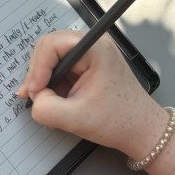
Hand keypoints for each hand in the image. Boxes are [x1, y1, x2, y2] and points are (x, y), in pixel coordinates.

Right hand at [16, 31, 168, 160]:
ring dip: (45, 77)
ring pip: (54, 57)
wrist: (141, 129)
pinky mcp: (90, 65)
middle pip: (50, 47)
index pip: (52, 44)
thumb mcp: (74, 118)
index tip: (35, 92)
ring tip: (44, 98)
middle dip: (38, 72)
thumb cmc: (118, 121)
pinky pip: (63, 66)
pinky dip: (54, 81)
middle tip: (33, 96)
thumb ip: (45, 107)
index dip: (38, 68)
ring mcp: (93, 53)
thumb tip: (34, 98)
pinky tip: (55, 97)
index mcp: (96, 48)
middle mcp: (95, 44)